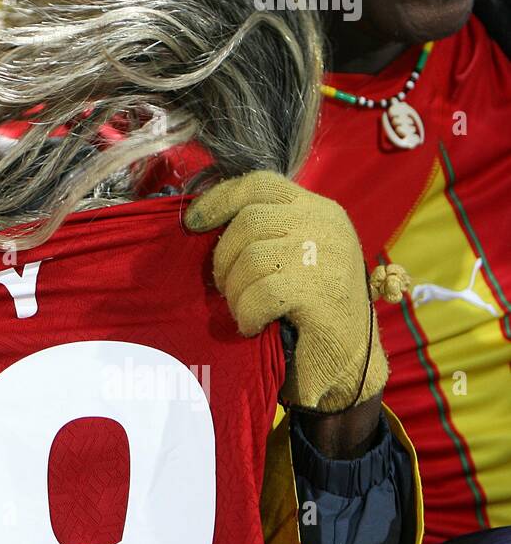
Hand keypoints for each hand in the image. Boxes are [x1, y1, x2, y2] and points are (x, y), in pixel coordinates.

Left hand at [185, 171, 386, 412]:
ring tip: (243, 309)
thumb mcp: (294, 254)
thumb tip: (201, 217)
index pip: (261, 184)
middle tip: (225, 288)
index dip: (220, 198)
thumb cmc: (310, 307)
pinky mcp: (323, 292)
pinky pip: (260, 294)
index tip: (193, 222)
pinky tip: (253, 325)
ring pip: (251, 259)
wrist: (349, 360)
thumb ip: (265, 230)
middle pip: (249, 221)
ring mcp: (328, 256)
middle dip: (225, 258)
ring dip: (235, 290)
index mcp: (319, 210)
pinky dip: (247, 313)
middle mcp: (326, 225)